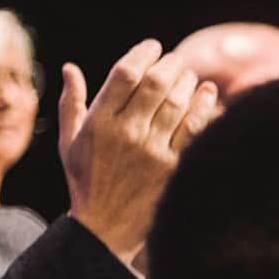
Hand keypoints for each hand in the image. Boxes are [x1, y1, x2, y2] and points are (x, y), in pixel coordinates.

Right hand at [59, 40, 219, 265]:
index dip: (143, 53)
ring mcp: (152, 153)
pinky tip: (209, 94)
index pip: (125, 74)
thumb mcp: (69, 144)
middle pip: (155, 83)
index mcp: (99, 124)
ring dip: (187, 82)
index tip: (153, 47)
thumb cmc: (86, 184)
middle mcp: (126, 135)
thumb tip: (70, 68)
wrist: (105, 232)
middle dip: (169, 64)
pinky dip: (205, 107)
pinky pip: (195, 130)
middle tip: (175, 60)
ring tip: (190, 76)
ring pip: (177, 103)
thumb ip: (71, 104)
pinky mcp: (173, 169)